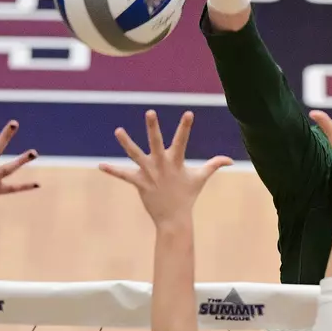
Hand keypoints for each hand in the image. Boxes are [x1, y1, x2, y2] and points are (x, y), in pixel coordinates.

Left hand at [100, 110, 231, 226]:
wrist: (174, 218)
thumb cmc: (187, 196)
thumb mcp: (201, 178)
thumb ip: (214, 165)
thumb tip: (231, 160)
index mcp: (177, 162)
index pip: (182, 140)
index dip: (186, 127)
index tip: (188, 113)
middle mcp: (162, 165)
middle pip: (157, 142)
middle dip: (153, 127)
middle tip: (150, 112)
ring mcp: (149, 174)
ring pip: (136, 155)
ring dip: (126, 143)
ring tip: (118, 130)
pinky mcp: (139, 183)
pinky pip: (124, 176)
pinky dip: (113, 171)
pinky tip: (100, 166)